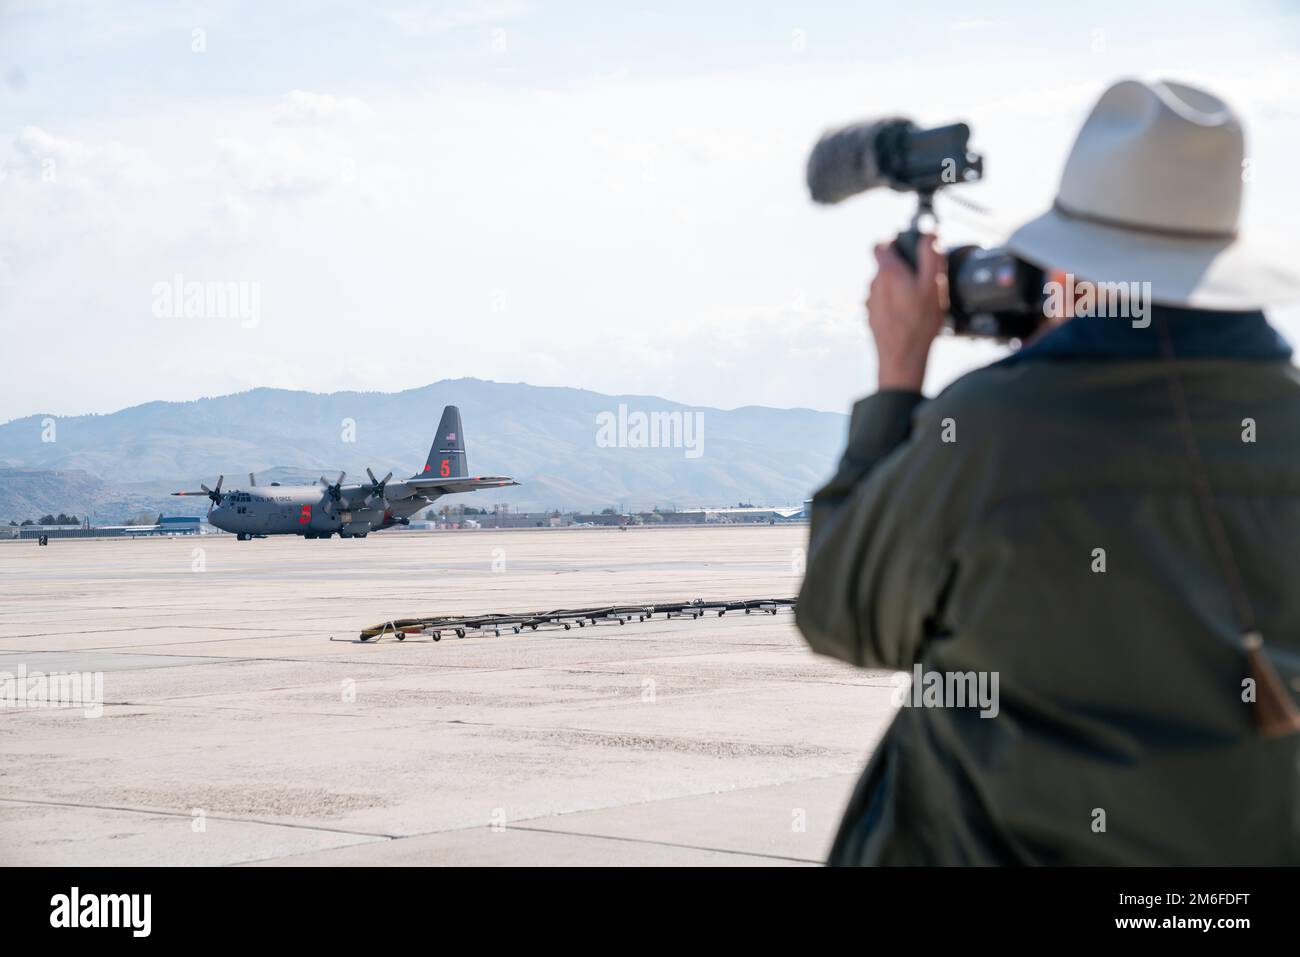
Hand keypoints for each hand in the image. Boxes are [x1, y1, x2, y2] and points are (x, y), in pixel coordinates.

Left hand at [866, 235, 946, 391]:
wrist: (902, 357)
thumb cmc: (919, 323)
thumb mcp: (932, 285)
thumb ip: (931, 256)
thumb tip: (930, 234)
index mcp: (887, 272)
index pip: (880, 244)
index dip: (894, 242)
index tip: (908, 249)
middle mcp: (874, 284)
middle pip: (886, 265)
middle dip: (903, 268)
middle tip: (923, 280)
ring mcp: (871, 301)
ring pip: (885, 285)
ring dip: (900, 287)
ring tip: (918, 302)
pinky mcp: (872, 316)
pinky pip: (884, 302)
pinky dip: (896, 304)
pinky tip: (910, 316)